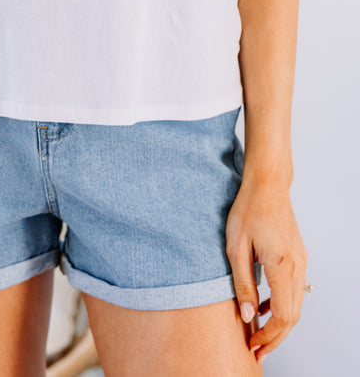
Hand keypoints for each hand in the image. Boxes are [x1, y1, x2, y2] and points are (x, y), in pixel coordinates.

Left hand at [225, 179, 308, 363]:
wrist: (267, 185)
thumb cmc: (248, 209)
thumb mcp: (235, 247)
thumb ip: (243, 283)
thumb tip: (247, 316)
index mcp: (282, 265)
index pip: (282, 315)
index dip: (268, 335)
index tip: (252, 344)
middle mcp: (297, 266)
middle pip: (293, 316)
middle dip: (275, 337)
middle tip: (257, 350)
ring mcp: (301, 261)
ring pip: (296, 305)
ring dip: (280, 323)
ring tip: (259, 334)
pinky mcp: (298, 257)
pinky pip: (295, 290)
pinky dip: (282, 305)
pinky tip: (262, 306)